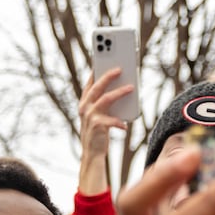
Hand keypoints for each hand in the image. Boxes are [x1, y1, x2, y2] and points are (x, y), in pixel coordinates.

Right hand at [78, 70, 133, 195]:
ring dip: (120, 92)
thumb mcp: (98, 116)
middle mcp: (84, 108)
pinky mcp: (98, 126)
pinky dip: (120, 122)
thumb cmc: (98, 133)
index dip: (96, 71)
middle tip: (120, 68)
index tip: (103, 60)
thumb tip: (121, 89)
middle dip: (108, 76)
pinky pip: (113, 120)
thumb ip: (104, 103)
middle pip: (97, 87)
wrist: (92, 154)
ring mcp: (90, 116)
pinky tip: (125, 125)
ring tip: (131, 88)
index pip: (89, 84)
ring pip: (106, 99)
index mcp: (84, 104)